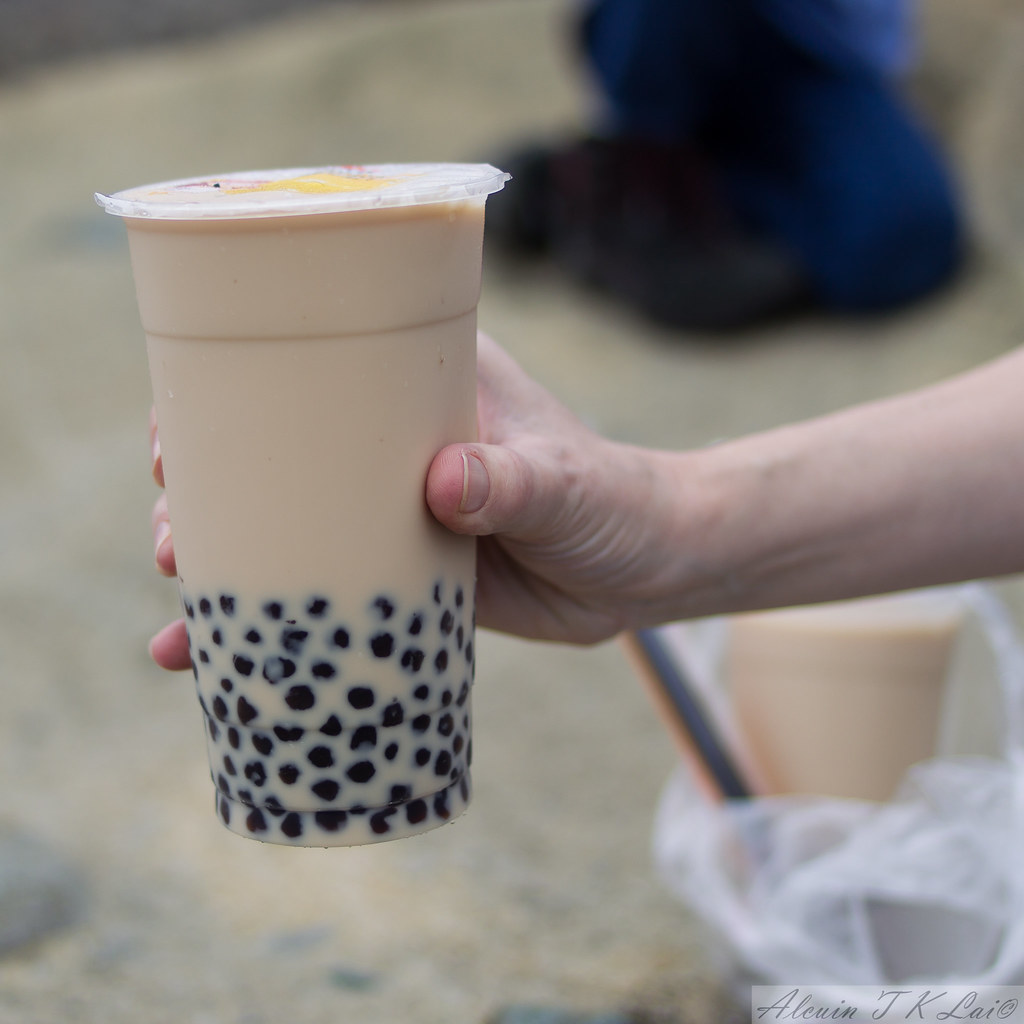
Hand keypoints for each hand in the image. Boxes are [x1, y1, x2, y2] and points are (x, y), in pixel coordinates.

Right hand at [148, 333, 683, 667]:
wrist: (645, 570)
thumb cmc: (612, 499)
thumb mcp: (565, 481)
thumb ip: (513, 479)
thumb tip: (440, 484)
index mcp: (422, 384)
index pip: (308, 373)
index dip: (229, 401)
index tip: (177, 439)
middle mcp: (392, 443)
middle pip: (275, 459)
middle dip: (209, 497)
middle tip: (175, 540)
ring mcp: (391, 511)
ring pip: (290, 530)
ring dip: (229, 565)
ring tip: (183, 608)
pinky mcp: (402, 573)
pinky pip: (327, 593)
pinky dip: (281, 626)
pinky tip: (224, 667)